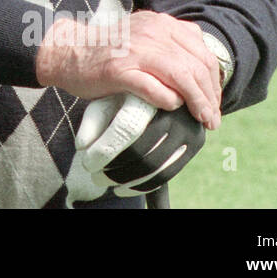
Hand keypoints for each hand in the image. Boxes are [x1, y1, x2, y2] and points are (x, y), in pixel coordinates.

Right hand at [35, 11, 221, 128]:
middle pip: (196, 66)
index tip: (214, 100)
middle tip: (212, 118)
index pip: (202, 52)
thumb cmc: (106, 50)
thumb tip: (201, 72)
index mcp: (161, 23)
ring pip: (182, 77)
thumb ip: (169, 44)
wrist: (66, 51)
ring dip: (197, 103)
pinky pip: (155, 89)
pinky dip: (169, 100)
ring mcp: (135, 50)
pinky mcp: (119, 70)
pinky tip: (172, 107)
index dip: (214, 80)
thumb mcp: (143, 35)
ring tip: (203, 119)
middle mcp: (152, 32)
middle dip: (210, 96)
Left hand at [75, 93, 206, 194]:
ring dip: (127, 181)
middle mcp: (172, 109)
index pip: (126, 128)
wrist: (161, 88)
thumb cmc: (123, 97)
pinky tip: (123, 189)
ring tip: (105, 182)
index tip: (87, 163)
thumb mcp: (105, 101)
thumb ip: (92, 121)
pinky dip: (143, 185)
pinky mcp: (194, 143)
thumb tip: (82, 146)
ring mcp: (187, 126)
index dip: (105, 149)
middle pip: (142, 152)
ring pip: (155, 166)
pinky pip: (168, 172)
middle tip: (95, 177)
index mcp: (148, 93)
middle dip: (115, 170)